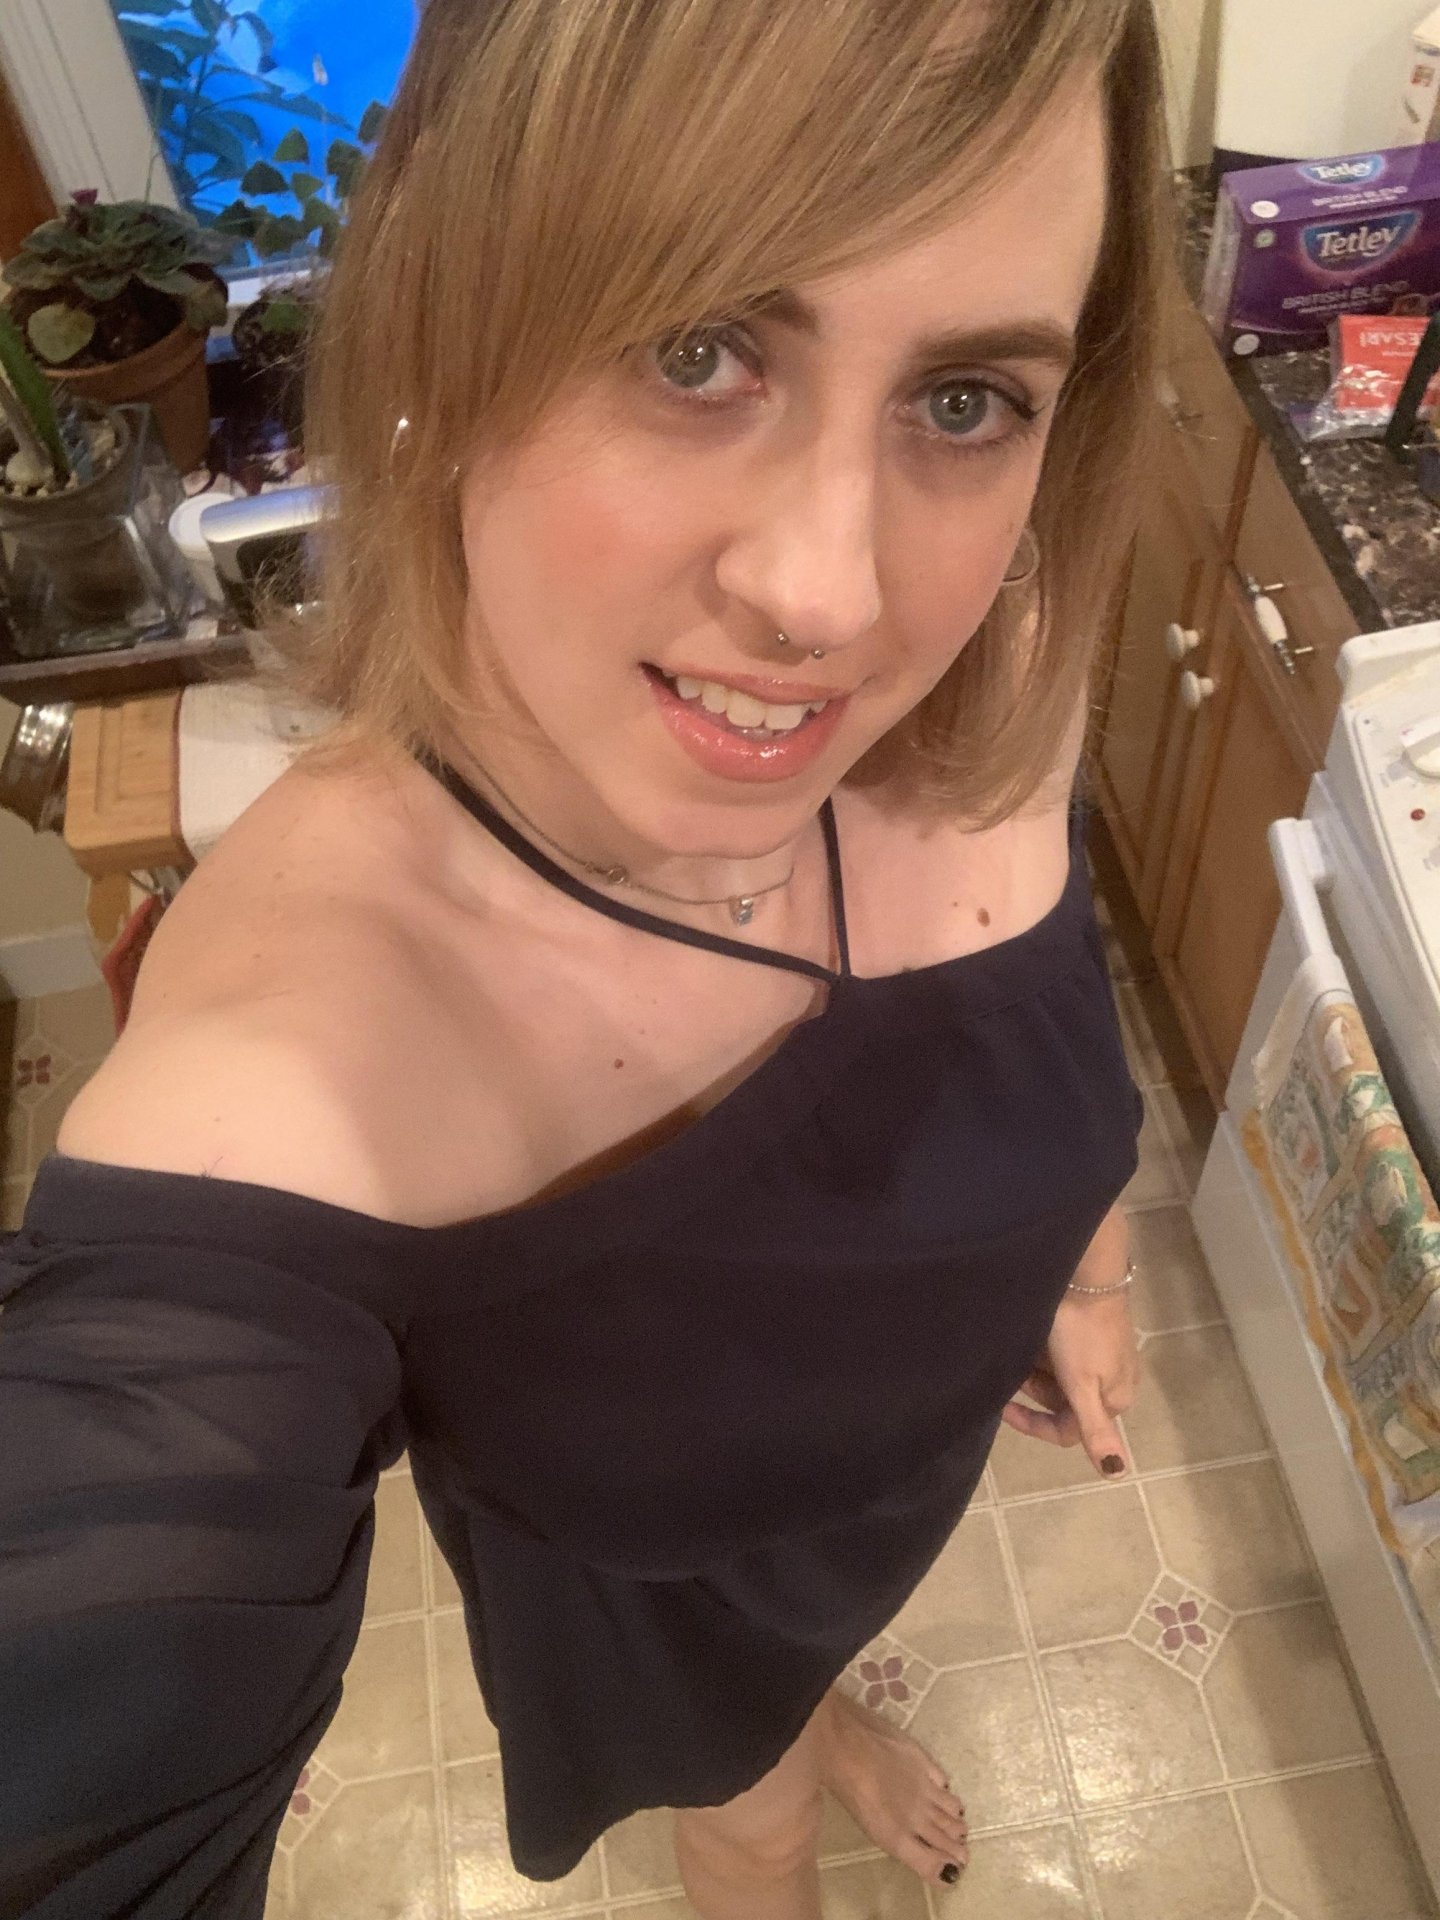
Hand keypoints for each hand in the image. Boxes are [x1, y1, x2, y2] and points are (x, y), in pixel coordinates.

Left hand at [1001, 1290, 1139, 1476]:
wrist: (1088, 1275)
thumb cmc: (1082, 1334)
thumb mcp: (1082, 1386)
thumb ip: (1095, 1430)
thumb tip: (1116, 1475)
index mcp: (1115, 1401)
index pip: (1068, 1432)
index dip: (1034, 1425)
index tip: (1005, 1408)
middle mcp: (1114, 1383)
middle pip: (1063, 1403)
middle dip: (1036, 1390)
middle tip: (1017, 1366)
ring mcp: (1107, 1357)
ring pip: (1062, 1378)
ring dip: (1039, 1369)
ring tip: (1025, 1348)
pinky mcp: (1097, 1333)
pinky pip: (1065, 1355)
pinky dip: (1046, 1352)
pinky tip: (1038, 1335)